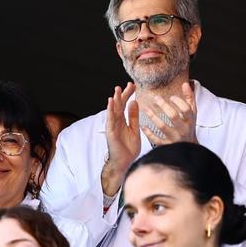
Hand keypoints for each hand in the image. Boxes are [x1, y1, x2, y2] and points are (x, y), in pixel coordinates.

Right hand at [101, 83, 140, 197]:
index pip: (125, 105)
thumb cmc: (129, 148)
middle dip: (123, 95)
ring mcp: (113, 127)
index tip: (133, 86)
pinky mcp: (111, 132)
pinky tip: (111, 102)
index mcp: (123, 121)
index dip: (128, 95)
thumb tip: (134, 102)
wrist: (125, 162)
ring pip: (114, 111)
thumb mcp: (135, 129)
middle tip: (127, 84)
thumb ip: (134, 117)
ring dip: (115, 100)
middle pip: (119, 105)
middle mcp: (117, 122)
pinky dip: (110, 110)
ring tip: (117, 89)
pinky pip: (110, 119)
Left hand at [140, 82, 197, 145]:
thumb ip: (189, 98)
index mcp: (190, 120)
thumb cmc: (188, 126)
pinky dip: (148, 133)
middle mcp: (183, 129)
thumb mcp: (192, 113)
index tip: (171, 97)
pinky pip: (156, 140)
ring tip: (145, 108)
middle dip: (164, 106)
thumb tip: (185, 84)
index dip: (178, 101)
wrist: (188, 147)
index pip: (186, 109)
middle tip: (156, 98)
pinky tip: (142, 126)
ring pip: (162, 127)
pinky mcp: (166, 145)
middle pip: (173, 116)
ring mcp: (174, 138)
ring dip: (153, 116)